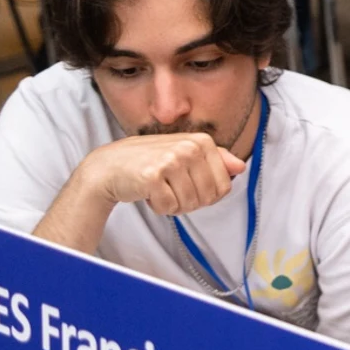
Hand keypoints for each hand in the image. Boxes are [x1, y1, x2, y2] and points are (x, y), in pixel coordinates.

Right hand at [78, 134, 246, 216]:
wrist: (108, 167)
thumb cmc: (148, 161)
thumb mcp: (183, 153)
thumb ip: (214, 159)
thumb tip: (240, 167)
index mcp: (201, 141)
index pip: (223, 186)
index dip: (206, 195)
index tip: (188, 185)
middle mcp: (188, 147)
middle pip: (208, 197)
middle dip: (190, 201)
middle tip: (171, 189)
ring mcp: (171, 160)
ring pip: (190, 204)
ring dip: (174, 204)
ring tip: (159, 189)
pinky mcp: (153, 176)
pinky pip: (170, 207)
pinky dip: (159, 207)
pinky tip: (147, 193)